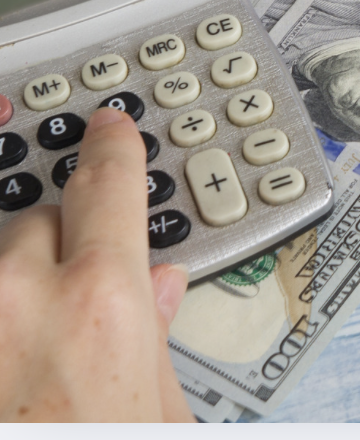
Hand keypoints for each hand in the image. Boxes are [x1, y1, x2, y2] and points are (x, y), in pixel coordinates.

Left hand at [0, 107, 192, 420]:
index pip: (107, 183)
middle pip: (38, 223)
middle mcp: (20, 297)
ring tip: (31, 343)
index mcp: (102, 300)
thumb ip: (157, 336)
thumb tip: (164, 289)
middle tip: (77, 291)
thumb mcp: (159, 412)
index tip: (109, 127)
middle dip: (60, 246)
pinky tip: (20, 349)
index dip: (112, 147)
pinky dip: (2, 314)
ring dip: (12, 288)